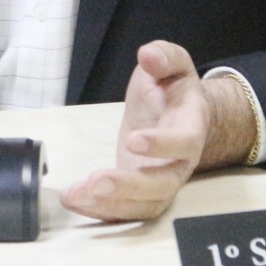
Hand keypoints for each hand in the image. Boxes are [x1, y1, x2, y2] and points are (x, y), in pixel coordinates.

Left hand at [60, 40, 255, 221]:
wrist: (177, 113)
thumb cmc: (172, 88)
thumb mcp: (172, 63)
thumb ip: (164, 55)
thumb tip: (149, 54)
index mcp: (190, 127)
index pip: (184, 142)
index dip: (162, 145)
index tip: (132, 140)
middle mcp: (180, 163)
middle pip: (163, 185)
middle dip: (129, 187)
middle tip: (96, 181)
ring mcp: (161, 182)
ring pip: (144, 205)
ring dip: (109, 204)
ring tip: (77, 194)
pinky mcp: (141, 193)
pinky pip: (126, 211)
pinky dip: (99, 210)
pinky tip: (75, 199)